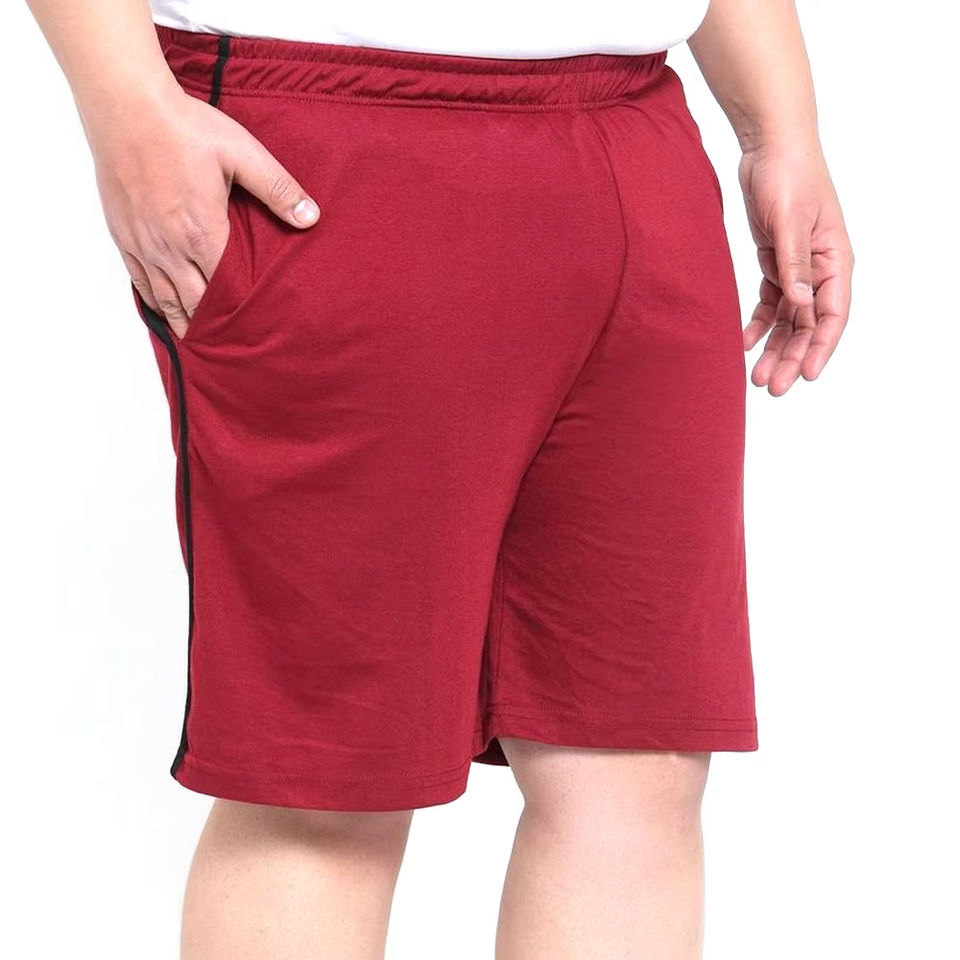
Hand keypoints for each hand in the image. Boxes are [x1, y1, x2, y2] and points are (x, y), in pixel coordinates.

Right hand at [86, 82, 320, 338]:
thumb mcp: (242, 154)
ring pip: (166, 299)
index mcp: (203, 233)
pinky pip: (140, 282)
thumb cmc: (186, 127)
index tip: (258, 331)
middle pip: (196, 303)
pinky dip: (157, 303)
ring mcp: (144, 244)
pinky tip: (168, 311)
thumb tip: (311, 217)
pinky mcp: (123, 235)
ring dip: (186, 321)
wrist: (126, 105)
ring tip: (203, 341)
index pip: (227, 290)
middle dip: (217, 326)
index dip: (243, 313)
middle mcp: (171, 247)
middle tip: (235, 346)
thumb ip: (278, 189)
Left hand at [738, 137, 853, 395]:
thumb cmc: (788, 174)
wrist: (769, 145)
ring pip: (789, 319)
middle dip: (792, 357)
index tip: (807, 376)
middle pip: (809, 325)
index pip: (832, 315)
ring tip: (757, 377)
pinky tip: (745, 343)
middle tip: (772, 386)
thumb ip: (793, 263)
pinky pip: (769, 303)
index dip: (821, 348)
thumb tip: (799, 304)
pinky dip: (758, 324)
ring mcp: (798, 267)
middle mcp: (820, 269)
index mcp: (835, 260)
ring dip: (775, 347)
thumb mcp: (789, 220)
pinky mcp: (776, 262)